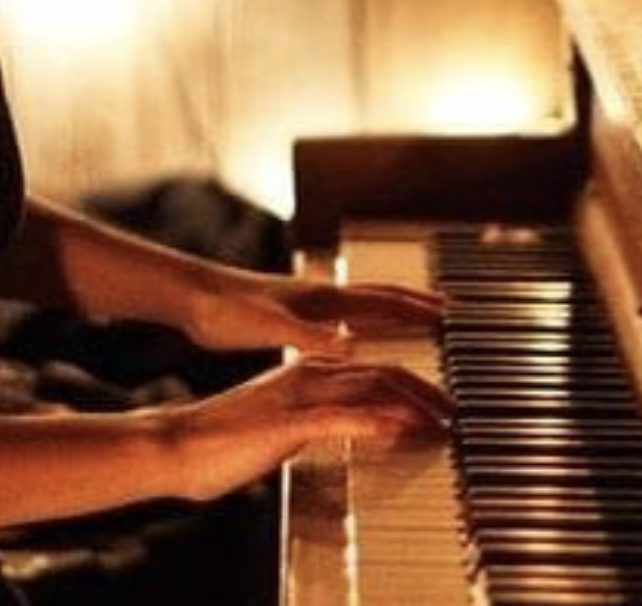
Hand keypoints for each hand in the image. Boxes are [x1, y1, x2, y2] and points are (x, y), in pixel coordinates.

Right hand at [168, 358, 451, 501]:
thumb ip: (315, 424)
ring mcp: (295, 396)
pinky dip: (372, 422)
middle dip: (425, 390)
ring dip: (411, 403)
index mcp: (303, 374)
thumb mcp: (280, 429)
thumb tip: (346, 431)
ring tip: (443, 422)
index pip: (369, 368)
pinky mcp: (284, 421)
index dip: (411, 382)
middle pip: (379, 370)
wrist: (176, 445)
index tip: (440, 404)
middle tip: (456, 414)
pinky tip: (397, 430)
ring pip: (366, 386)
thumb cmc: (221, 442)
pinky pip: (337, 417)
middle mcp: (304, 376)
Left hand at [187, 270, 444, 358]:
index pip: (382, 302)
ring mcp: (304, 302)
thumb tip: (353, 345)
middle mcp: (319, 296)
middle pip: (378, 296)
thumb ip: (312, 337)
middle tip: (445, 309)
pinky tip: (352, 334)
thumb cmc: (226, 312)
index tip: (450, 312)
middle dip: (413, 303)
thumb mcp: (271, 328)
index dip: (416, 309)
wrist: (191, 297)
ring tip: (409, 318)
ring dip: (388, 310)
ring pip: (359, 304)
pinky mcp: (288, 313)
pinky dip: (358, 323)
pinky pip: (338, 317)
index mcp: (322, 300)